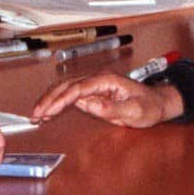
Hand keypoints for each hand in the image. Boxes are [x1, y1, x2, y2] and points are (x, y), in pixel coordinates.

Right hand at [32, 72, 181, 127]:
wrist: (158, 102)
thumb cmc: (149, 106)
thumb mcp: (135, 111)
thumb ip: (112, 109)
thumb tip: (88, 105)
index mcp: (107, 80)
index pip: (78, 89)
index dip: (61, 100)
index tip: (48, 111)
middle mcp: (98, 80)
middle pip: (67, 86)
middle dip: (49, 99)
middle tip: (35, 115)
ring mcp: (95, 85)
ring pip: (66, 89)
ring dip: (50, 100)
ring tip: (37, 114)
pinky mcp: (94, 92)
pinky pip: (71, 95)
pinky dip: (57, 102)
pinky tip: (49, 111)